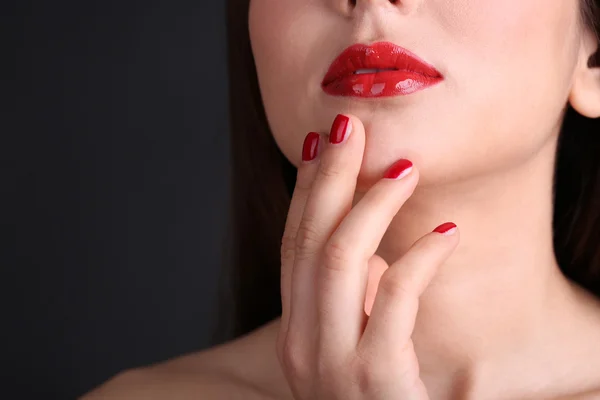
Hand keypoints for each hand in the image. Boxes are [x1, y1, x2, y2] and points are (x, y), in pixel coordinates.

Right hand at [276, 114, 459, 399]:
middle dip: (327, 177)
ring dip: (372, 205)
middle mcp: (301, 345)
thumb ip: (353, 303)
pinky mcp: (375, 381)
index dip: (304, 191)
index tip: (320, 143)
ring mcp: (331, 365)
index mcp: (294, 333)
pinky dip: (420, 258)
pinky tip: (447, 233)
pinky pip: (393, 301)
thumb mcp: (354, 349)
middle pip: (307, 241)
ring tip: (405, 168)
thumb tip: (377, 250)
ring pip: (338, 260)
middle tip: (351, 125)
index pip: (291, 246)